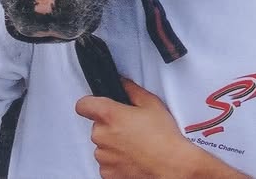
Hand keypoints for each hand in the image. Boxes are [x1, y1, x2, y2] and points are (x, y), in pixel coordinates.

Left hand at [76, 78, 237, 178]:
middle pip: (97, 126)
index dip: (90, 103)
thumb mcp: (152, 103)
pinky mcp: (107, 173)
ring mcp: (103, 156)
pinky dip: (117, 160)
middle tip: (131, 128)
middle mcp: (102, 136)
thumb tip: (123, 84)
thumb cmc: (164, 139)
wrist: (172, 167)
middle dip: (111, 126)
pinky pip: (107, 163)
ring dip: (114, 144)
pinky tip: (133, 157)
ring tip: (135, 145)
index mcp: (110, 115)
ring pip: (102, 145)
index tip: (95, 105)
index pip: (84, 105)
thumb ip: (132, 90)